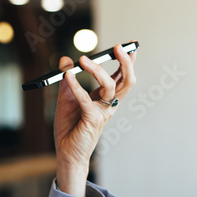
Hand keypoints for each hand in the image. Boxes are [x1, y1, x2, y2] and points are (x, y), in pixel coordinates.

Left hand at [53, 42, 136, 196]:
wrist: (65, 151)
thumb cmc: (69, 127)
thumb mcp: (65, 98)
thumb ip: (67, 79)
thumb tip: (65, 60)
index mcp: (106, 98)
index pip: (121, 76)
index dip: (128, 61)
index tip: (131, 45)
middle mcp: (108, 104)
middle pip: (125, 81)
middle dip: (125, 63)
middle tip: (119, 47)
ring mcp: (103, 112)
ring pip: (110, 87)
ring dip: (97, 71)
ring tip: (83, 59)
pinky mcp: (92, 120)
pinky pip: (87, 99)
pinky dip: (76, 86)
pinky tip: (68, 76)